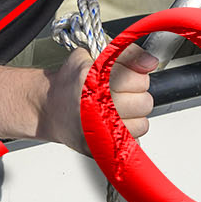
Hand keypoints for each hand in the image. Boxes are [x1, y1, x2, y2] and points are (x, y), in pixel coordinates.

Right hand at [39, 42, 156, 152]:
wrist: (49, 107)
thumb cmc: (71, 82)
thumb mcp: (94, 55)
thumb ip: (126, 54)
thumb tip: (151, 62)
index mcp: (92, 79)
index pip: (138, 79)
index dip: (136, 76)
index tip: (127, 76)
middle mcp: (93, 105)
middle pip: (144, 102)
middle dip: (136, 96)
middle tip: (121, 94)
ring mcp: (96, 129)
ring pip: (142, 124)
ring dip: (134, 117)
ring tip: (118, 110)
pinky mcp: (99, 147)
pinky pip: (132, 141)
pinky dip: (126, 133)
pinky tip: (113, 124)